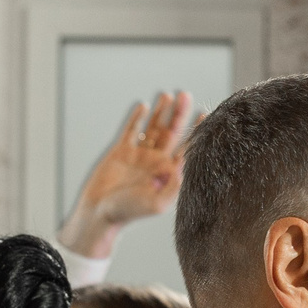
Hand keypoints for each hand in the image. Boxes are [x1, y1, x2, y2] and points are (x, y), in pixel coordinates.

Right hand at [56, 91, 195, 261]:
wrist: (100, 212)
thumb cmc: (129, 212)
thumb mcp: (157, 204)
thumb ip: (173, 187)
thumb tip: (184, 167)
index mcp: (169, 173)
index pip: (188, 148)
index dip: (197, 131)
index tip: (206, 114)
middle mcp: (157, 162)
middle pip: (173, 132)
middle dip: (180, 114)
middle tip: (186, 95)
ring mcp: (140, 155)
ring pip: (154, 128)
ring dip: (161, 112)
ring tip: (168, 95)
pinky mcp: (122, 151)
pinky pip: (132, 131)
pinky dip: (138, 118)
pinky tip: (144, 106)